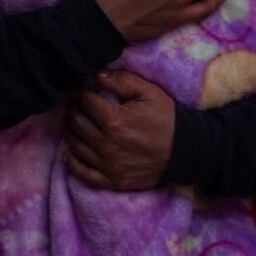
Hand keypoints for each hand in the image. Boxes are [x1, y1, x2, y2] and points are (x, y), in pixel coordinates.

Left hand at [61, 70, 174, 190]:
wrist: (187, 151)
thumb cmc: (167, 119)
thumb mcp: (148, 92)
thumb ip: (121, 80)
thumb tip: (96, 74)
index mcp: (114, 120)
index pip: (84, 102)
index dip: (79, 93)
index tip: (79, 90)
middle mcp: (107, 144)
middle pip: (75, 123)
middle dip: (72, 109)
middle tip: (74, 104)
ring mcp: (109, 165)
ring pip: (75, 145)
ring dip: (70, 131)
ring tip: (72, 122)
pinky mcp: (114, 181)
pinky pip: (84, 174)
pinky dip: (72, 163)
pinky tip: (69, 153)